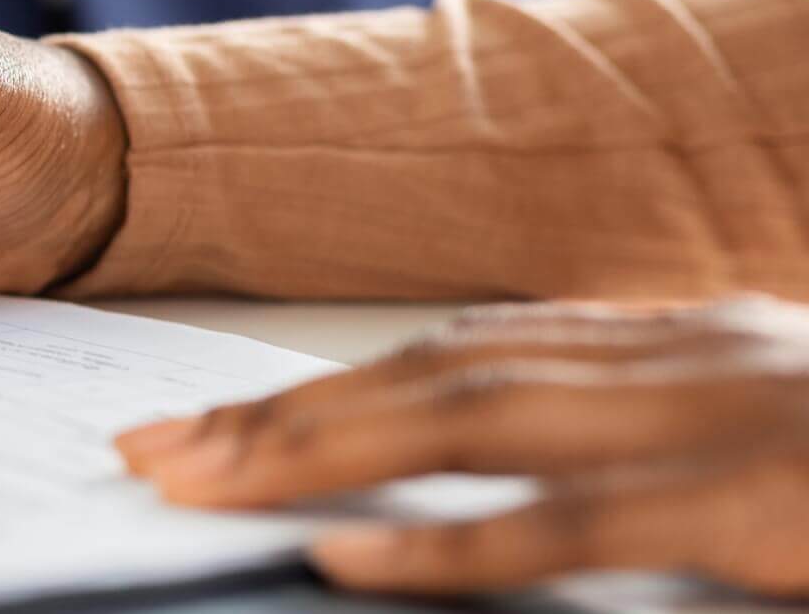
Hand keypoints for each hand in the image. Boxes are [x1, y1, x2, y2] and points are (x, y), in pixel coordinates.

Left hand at [115, 297, 808, 596]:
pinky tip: (342, 554)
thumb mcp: (782, 451)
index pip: (472, 353)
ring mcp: (723, 422)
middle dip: (285, 410)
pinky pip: (573, 524)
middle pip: (440, 372)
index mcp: (690, 347)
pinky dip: (449, 541)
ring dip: (319, 448)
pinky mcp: (760, 505)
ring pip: (476, 420)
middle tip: (155, 449)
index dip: (335, 383)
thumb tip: (519, 491)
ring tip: (198, 482)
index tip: (219, 418)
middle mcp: (691, 359)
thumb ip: (654, 456)